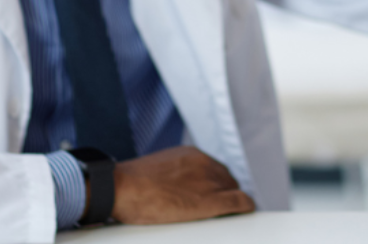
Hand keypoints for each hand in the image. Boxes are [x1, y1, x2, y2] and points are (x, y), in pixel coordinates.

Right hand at [111, 146, 254, 224]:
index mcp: (191, 155)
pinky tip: (246, 210)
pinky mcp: (210, 200)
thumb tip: (173, 186)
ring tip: (231, 212)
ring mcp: (209, 181)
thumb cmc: (131, 184)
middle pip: (227, 179)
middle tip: (223, 206)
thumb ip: (173, 174)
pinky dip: (245, 206)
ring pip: (234, 189)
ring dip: (232, 200)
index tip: (215, 192)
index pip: (215, 169)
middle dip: (225, 191)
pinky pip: (238, 201)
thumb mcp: (157, 170)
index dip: (217, 183)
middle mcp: (205, 164)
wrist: (121, 187)